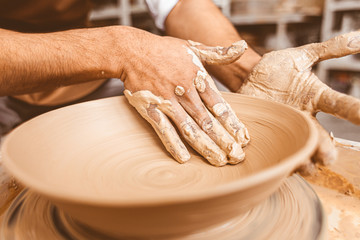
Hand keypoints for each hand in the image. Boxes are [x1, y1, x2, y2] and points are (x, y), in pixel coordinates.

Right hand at [122, 29, 248, 165]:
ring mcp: (167, 102)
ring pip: (189, 128)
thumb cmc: (164, 50)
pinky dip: (173, 144)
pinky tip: (184, 159)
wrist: (132, 51)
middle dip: (224, 140)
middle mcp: (185, 92)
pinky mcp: (150, 109)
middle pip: (207, 121)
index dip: (232, 123)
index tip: (243, 138)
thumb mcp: (194, 47)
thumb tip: (242, 47)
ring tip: (218, 161)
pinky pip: (163, 130)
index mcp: (198, 77)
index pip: (219, 105)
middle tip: (237, 157)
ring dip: (205, 146)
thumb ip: (219, 53)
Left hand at [237, 31, 359, 172]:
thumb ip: (329, 49)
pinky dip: (279, 161)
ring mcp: (285, 130)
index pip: (340, 106)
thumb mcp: (302, 56)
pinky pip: (275, 152)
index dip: (355, 112)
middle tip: (327, 156)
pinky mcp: (267, 136)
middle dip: (325, 149)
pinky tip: (278, 165)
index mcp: (316, 99)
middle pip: (319, 137)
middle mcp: (304, 119)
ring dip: (304, 161)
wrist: (248, 77)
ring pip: (299, 151)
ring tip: (305, 166)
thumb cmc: (277, 68)